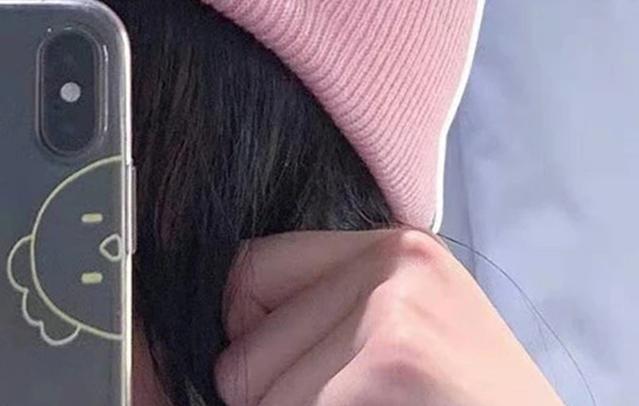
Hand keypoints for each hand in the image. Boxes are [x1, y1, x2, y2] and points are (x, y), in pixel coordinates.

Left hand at [214, 227, 564, 405]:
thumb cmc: (465, 404)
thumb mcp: (403, 342)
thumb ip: (318, 325)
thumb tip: (173, 362)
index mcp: (395, 248)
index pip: (251, 269)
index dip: (250, 338)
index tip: (287, 377)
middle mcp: (392, 264)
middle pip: (243, 342)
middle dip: (270, 399)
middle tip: (359, 403)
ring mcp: (389, 314)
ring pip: (252, 393)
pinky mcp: (386, 366)